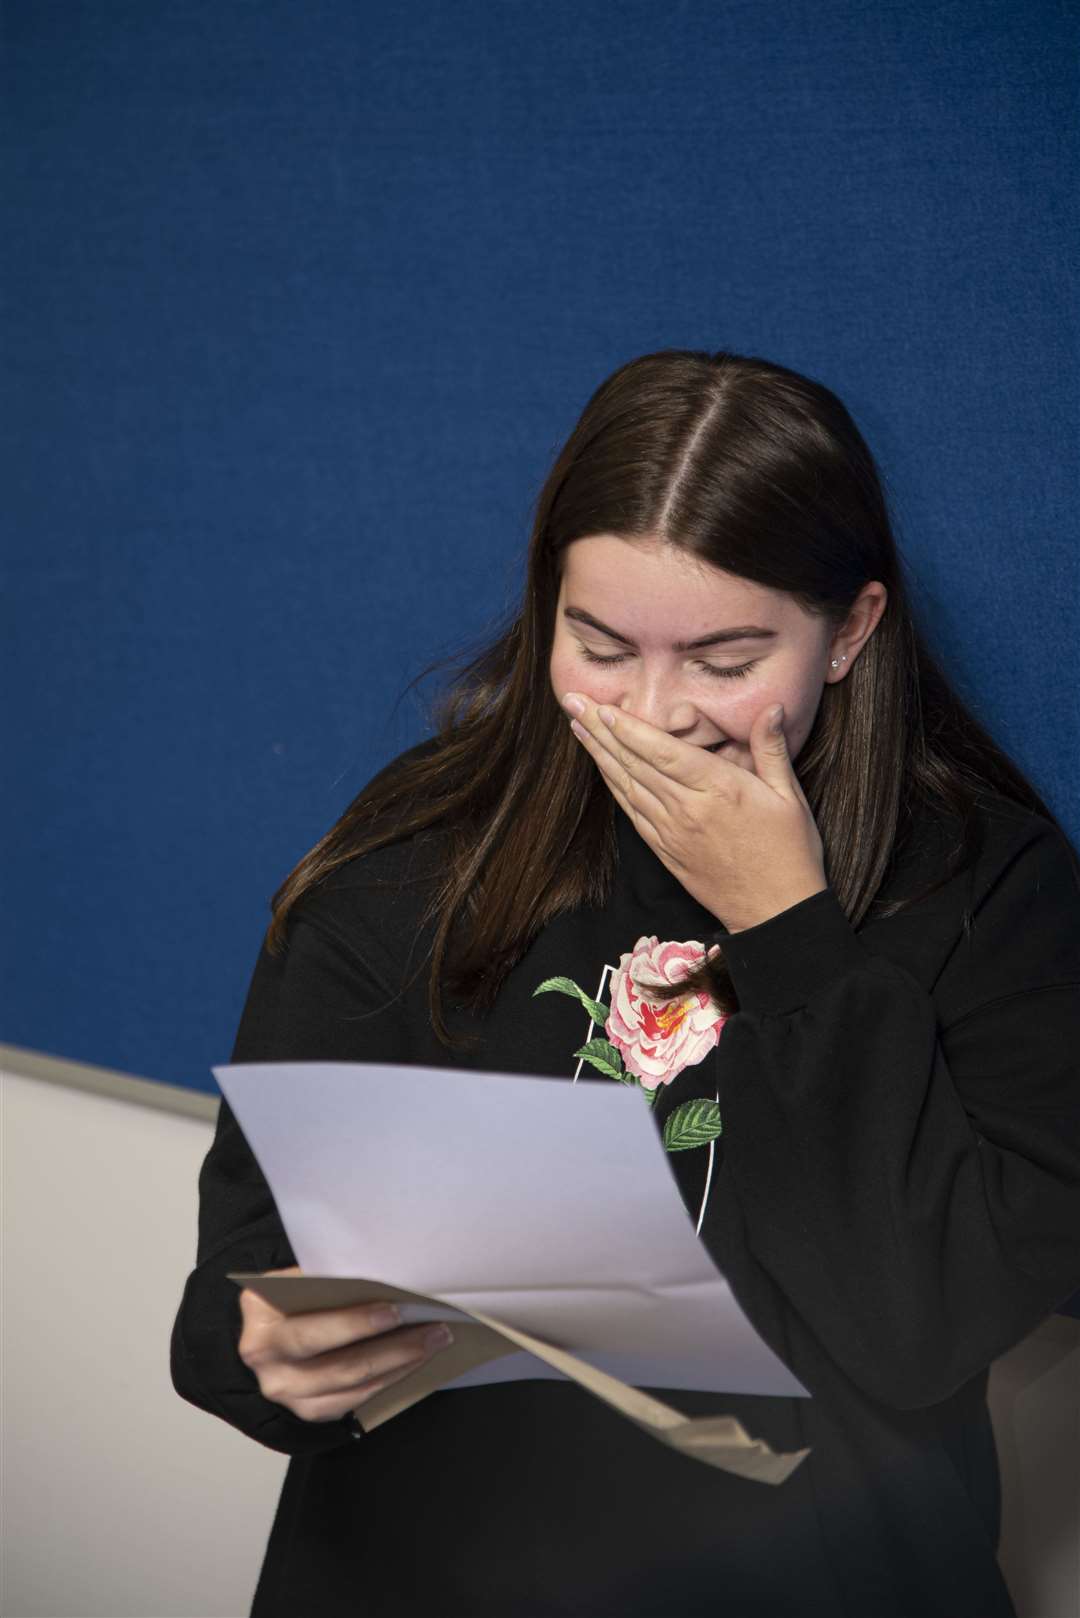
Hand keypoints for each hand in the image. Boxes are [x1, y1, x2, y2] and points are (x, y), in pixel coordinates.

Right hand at [238, 1266, 453, 1422]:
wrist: (273, 1324)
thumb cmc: (296, 1290)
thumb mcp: (300, 1274)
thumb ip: (331, 1278)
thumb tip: (391, 1278)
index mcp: (259, 1312)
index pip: (310, 1325)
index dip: (354, 1322)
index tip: (396, 1310)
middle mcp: (264, 1357)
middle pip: (336, 1363)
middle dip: (392, 1347)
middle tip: (433, 1329)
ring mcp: (283, 1389)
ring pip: (350, 1384)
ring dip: (399, 1364)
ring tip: (434, 1343)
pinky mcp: (305, 1408)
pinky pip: (352, 1401)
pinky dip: (387, 1380)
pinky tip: (413, 1362)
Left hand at [563, 694, 827, 932]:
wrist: (776, 913)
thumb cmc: (789, 853)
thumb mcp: (789, 797)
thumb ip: (771, 749)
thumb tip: (772, 708)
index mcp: (719, 790)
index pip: (664, 752)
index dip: (630, 729)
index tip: (602, 707)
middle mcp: (687, 810)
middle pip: (635, 763)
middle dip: (600, 730)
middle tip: (572, 702)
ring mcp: (672, 833)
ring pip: (626, 786)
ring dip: (600, 754)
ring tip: (577, 726)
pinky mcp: (665, 851)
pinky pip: (632, 812)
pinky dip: (613, 786)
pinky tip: (601, 768)